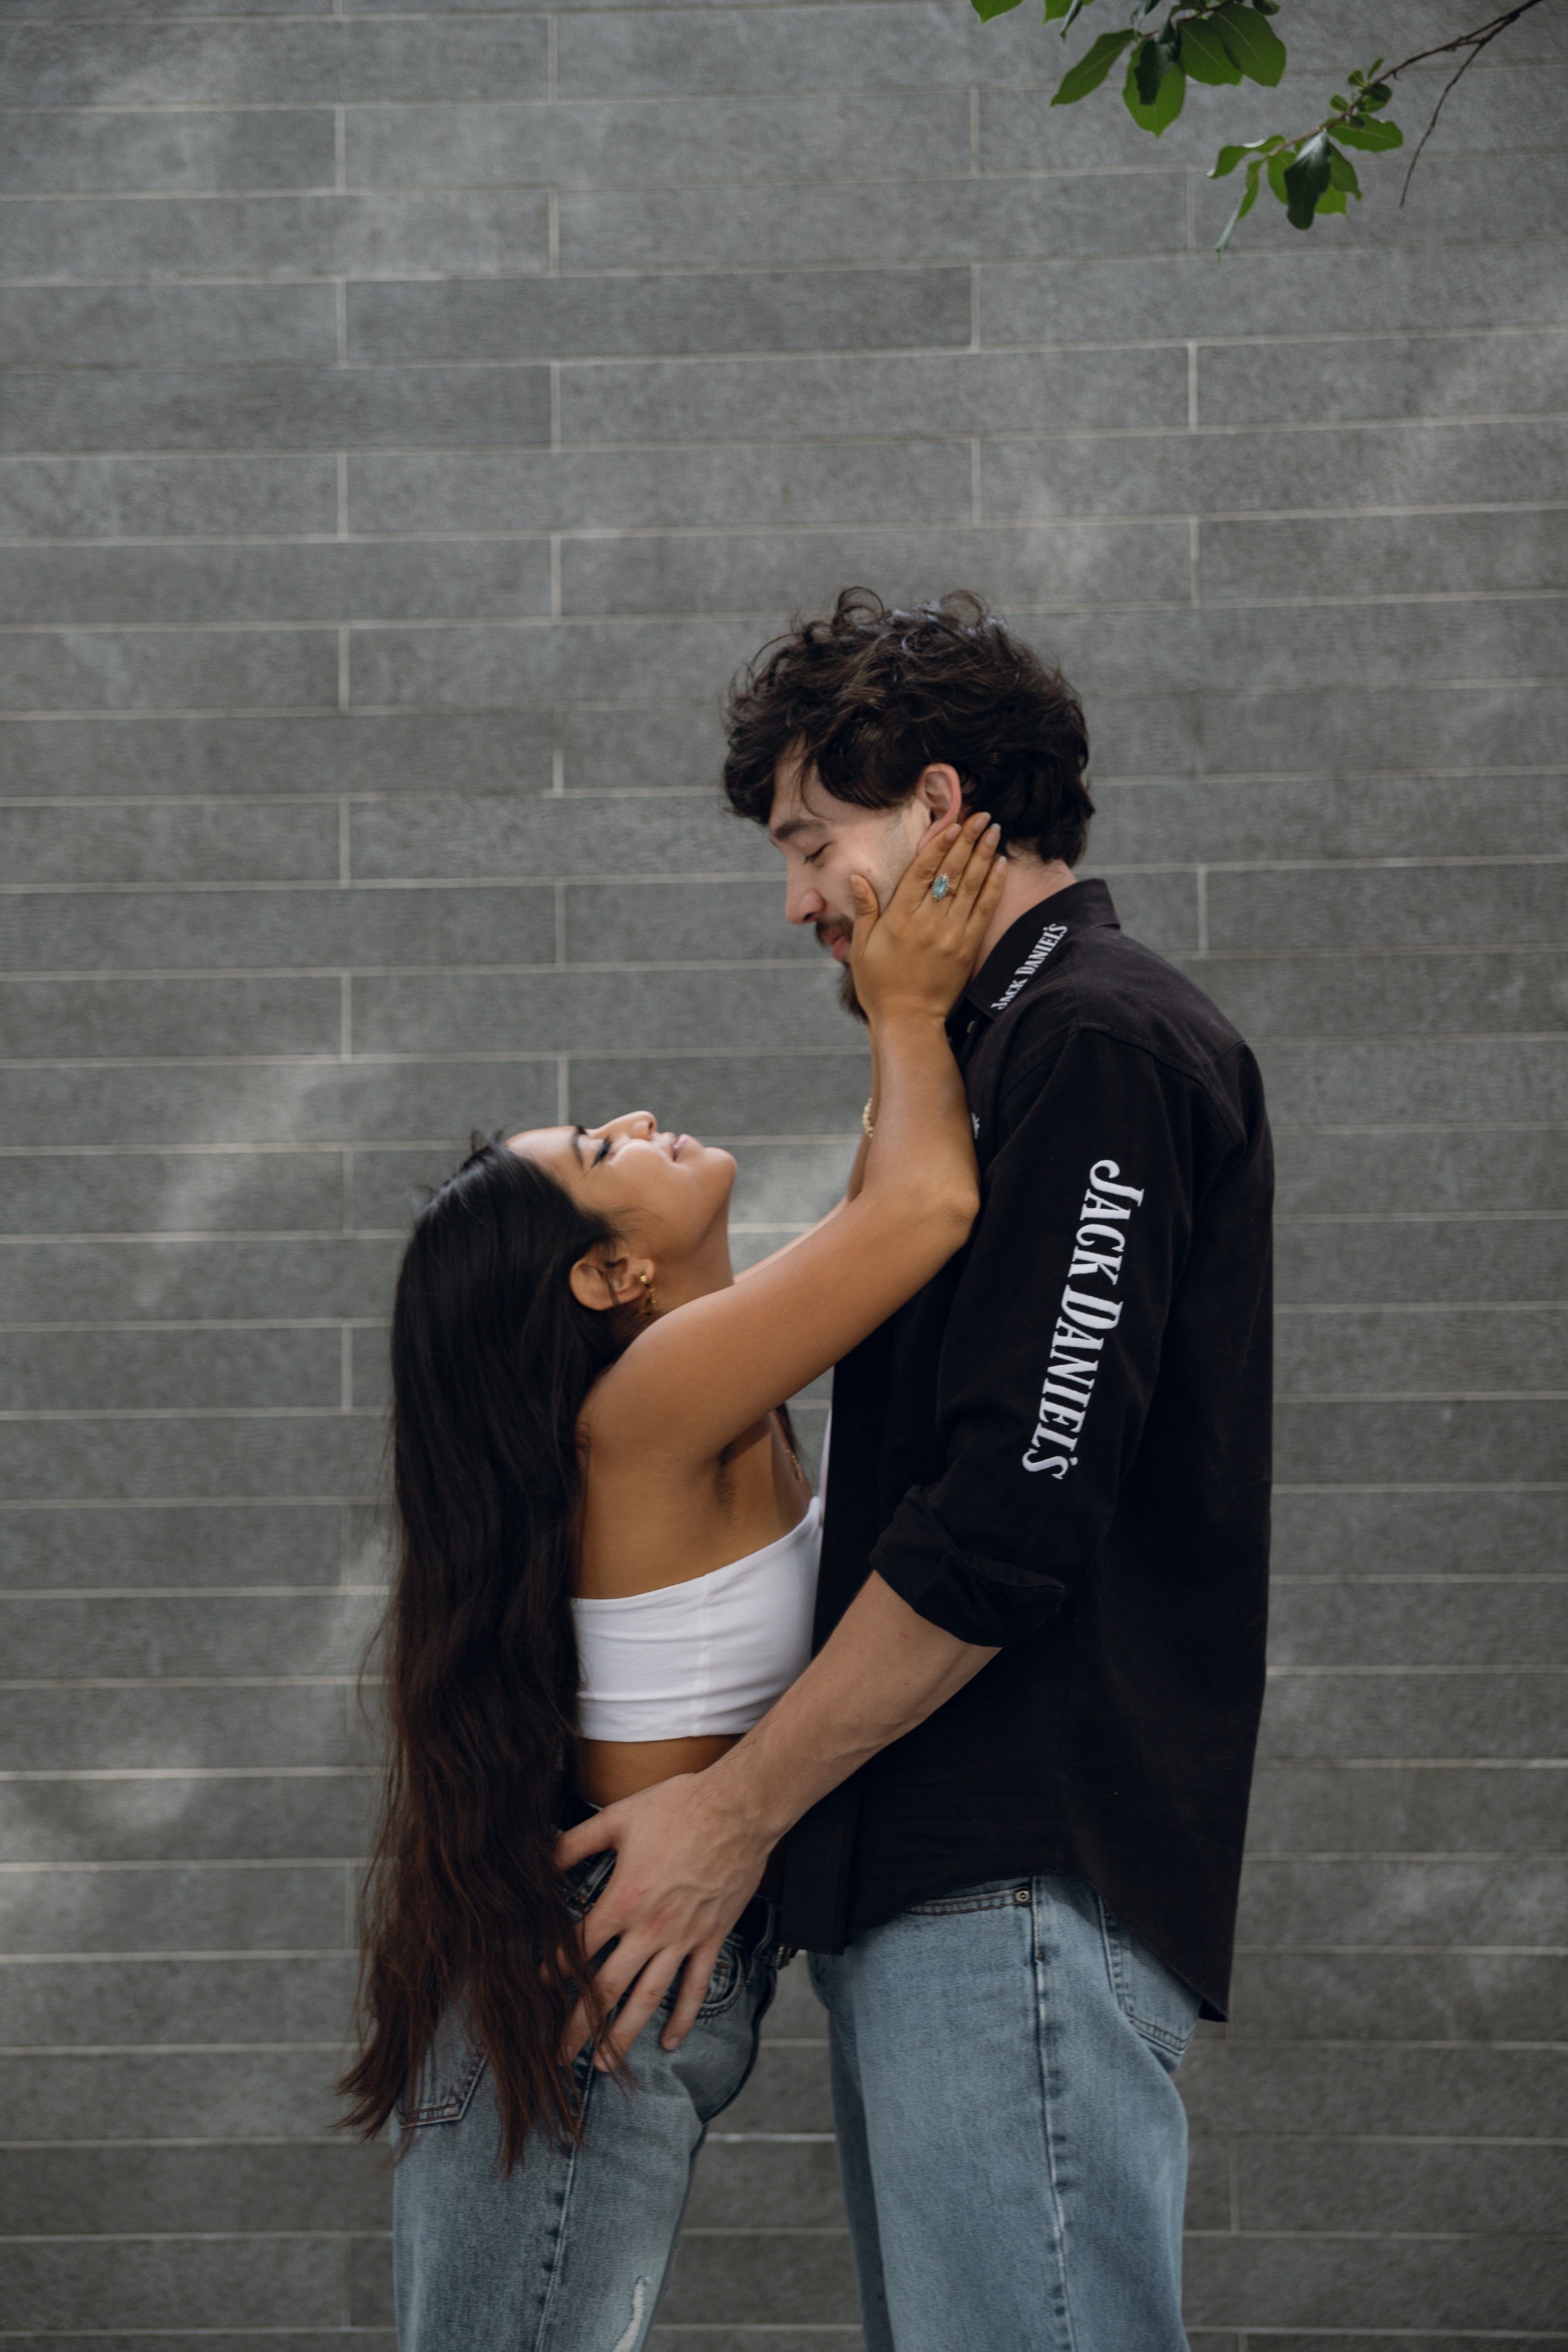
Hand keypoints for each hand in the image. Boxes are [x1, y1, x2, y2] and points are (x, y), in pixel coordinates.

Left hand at [555, 1768, 773, 2068]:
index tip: (536, 1989)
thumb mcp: (618, 1817)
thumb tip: (541, 1857)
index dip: (554, 1971)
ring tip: (605, 2064)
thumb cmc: (679, 1807)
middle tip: (560, 2057)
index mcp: (624, 1899)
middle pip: (607, 1987)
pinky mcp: (712, 1938)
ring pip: (649, 1998)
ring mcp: (683, 1938)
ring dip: (625, 2034)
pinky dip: (683, 2017)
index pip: (580, 1947)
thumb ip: (577, 1841)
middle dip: (581, 2025)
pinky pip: (696, 1987)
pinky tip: (670, 2041)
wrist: (739, 1807)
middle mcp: (650, 1928)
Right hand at [848, 810, 1004, 1027]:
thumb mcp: (861, 949)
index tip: (953, 823)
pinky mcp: (968, 948)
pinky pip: (984, 910)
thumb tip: (857, 878)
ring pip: (971, 886)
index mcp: (900, 918)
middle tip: (982, 816)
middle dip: (968, 840)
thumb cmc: (879, 986)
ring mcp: (951, 934)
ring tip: (994, 831)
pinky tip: (1001, 866)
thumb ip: (864, 911)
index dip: (940, 844)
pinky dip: (994, 886)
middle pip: (951, 872)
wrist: (908, 1021)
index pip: (923, 871)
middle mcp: (928, 921)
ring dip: (984, 855)